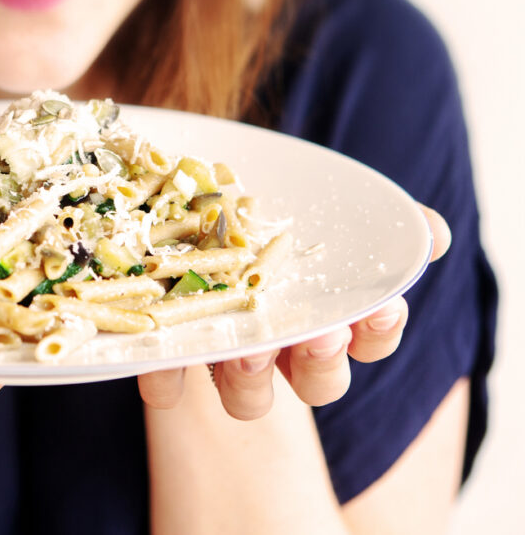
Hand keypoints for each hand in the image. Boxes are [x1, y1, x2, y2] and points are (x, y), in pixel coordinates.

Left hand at [138, 204, 451, 418]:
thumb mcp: (315, 203)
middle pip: (318, 382)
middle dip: (322, 363)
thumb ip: (379, 220)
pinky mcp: (169, 355)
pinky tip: (162, 349)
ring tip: (247, 348)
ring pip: (249, 398)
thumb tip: (433, 235)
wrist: (188, 198)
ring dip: (253, 380)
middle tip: (319, 335)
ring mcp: (225, 357)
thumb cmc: (266, 211)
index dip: (380, 331)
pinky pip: (167, 384)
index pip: (372, 340)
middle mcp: (281, 347)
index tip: (380, 307)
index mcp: (325, 314)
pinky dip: (165, 375)